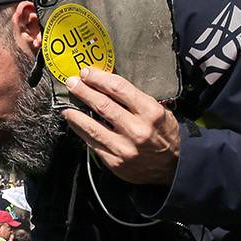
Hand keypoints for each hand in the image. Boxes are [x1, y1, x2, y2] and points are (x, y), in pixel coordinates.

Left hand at [61, 67, 180, 184]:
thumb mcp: (160, 112)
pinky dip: (81, 131)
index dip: (99, 78)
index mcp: (150, 112)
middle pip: (102, 105)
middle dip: (83, 91)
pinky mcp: (115, 162)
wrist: (174, 167)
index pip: (119, 88)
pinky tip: (75, 123)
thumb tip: (107, 84)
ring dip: (75, 114)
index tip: (87, 73)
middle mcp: (137, 130)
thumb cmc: (165, 134)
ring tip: (66, 105)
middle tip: (71, 82)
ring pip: (92, 127)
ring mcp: (124, 148)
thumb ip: (136, 100)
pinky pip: (92, 144)